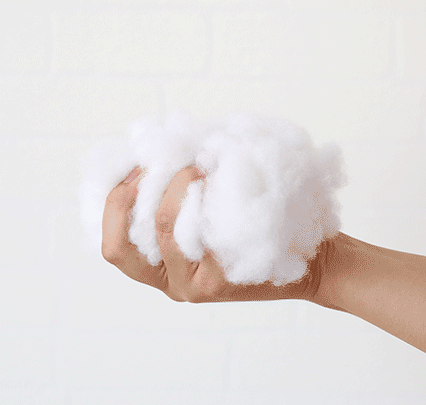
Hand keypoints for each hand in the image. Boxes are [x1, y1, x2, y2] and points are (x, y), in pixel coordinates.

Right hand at [101, 165, 326, 302]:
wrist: (314, 256)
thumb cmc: (258, 223)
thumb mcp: (209, 214)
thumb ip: (179, 192)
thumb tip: (155, 141)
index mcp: (159, 268)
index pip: (111, 244)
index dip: (110, 203)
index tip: (133, 166)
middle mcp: (171, 282)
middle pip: (119, 248)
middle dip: (126, 196)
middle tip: (149, 164)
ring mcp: (195, 284)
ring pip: (164, 226)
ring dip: (176, 182)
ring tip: (199, 161)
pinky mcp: (222, 280)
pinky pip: (199, 228)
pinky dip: (204, 193)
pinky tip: (217, 175)